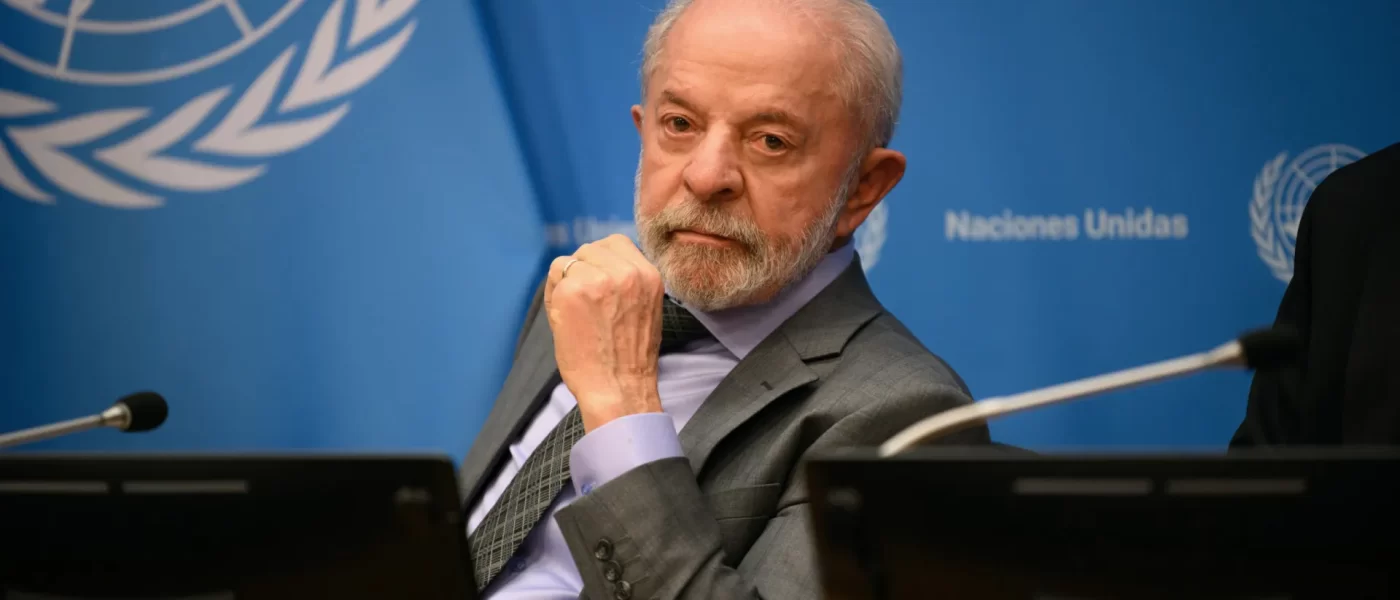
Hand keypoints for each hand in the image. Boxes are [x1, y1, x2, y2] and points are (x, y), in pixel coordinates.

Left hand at [544, 234, 664, 431]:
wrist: (618, 389)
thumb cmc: (628, 358)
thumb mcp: (643, 308)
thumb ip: (626, 281)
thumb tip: (597, 261)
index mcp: (648, 274)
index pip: (616, 243)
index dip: (601, 262)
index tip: (597, 286)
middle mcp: (627, 271)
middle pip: (589, 249)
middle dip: (582, 271)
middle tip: (585, 305)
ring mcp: (599, 279)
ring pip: (568, 261)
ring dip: (566, 283)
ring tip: (576, 314)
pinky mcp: (573, 291)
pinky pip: (554, 277)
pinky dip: (553, 296)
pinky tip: (565, 320)